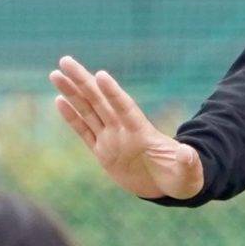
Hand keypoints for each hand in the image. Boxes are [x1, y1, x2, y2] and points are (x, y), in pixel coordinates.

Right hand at [50, 56, 206, 201]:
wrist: (170, 185)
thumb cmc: (182, 177)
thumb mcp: (188, 173)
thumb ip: (188, 163)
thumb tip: (189, 153)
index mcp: (142, 132)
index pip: (124, 108)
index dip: (113, 93)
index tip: (100, 75)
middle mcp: (124, 130)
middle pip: (99, 101)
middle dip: (83, 81)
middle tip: (65, 60)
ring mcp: (112, 139)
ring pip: (87, 111)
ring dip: (72, 93)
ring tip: (56, 74)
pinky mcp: (103, 152)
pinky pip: (84, 132)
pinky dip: (72, 117)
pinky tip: (59, 100)